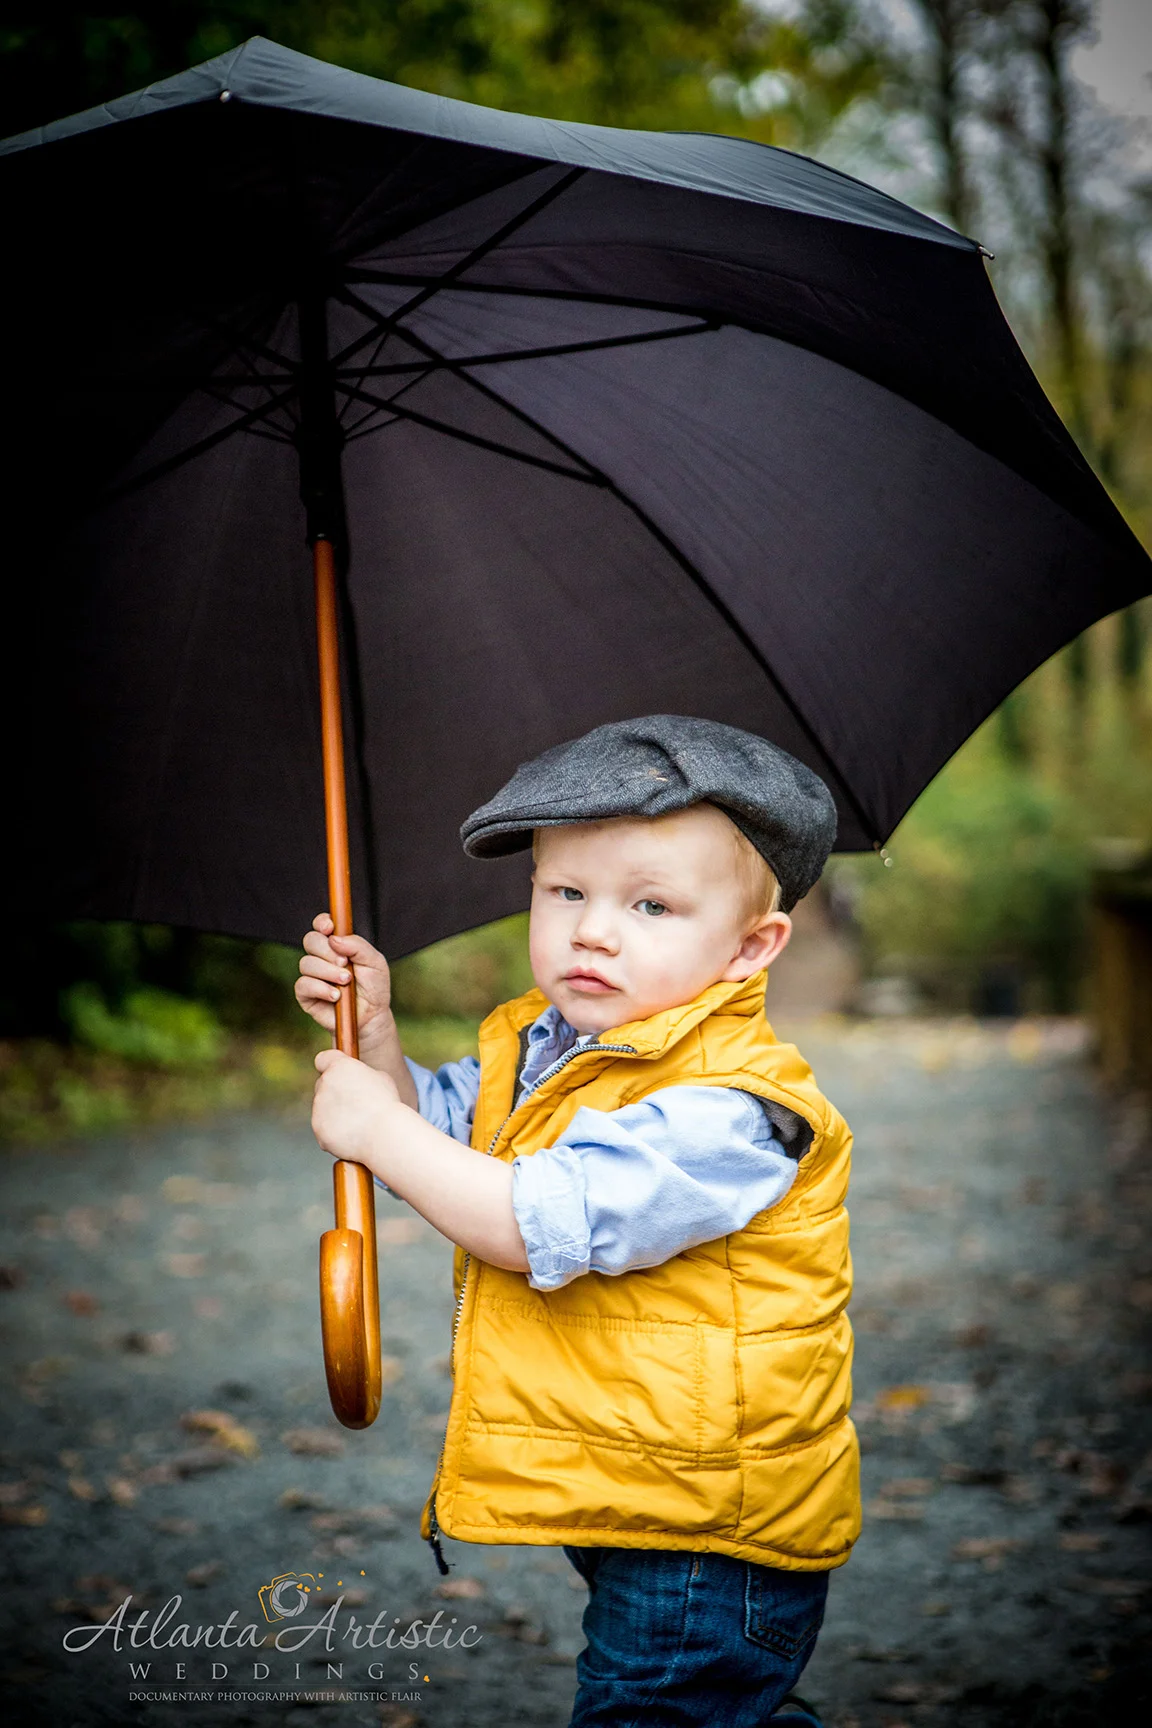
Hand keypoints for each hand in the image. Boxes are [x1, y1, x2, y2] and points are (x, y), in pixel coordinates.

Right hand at [296, 913, 394, 1060]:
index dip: (322, 922)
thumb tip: (334, 938)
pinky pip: (303, 984)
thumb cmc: (374, 988)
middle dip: (327, 951)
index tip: (329, 927)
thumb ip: (358, 946)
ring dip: (328, 972)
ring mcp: (312, 975)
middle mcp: (322, 957)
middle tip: (345, 963)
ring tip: (346, 982)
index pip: (322, 925)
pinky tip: (336, 996)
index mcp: (337, 945)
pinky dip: (320, 988)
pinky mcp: (306, 994)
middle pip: (310, 940)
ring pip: (306, 963)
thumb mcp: (375, 963)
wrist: (371, 1016)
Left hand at [312, 1048, 399, 1167]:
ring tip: (359, 1122)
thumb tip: (357, 1080)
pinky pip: (324, 1129)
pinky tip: (353, 1134)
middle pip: (322, 1085)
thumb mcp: (380, 1078)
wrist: (384, 1134)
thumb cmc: (387, 1104)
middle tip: (354, 1103)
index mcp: (339, 1067)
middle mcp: (324, 1084)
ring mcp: (319, 1108)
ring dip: (335, 1113)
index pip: (322, 1059)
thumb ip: (362, 1075)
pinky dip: (334, 1132)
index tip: (339, 1075)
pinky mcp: (318, 1129)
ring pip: (322, 1109)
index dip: (330, 1066)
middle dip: (334, 1092)